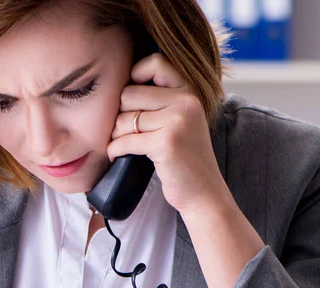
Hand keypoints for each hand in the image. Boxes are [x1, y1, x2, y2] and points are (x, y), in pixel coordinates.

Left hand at [108, 53, 227, 216]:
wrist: (204, 193)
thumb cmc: (186, 159)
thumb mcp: (183, 121)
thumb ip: (163, 101)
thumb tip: (121, 86)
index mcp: (190, 92)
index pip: (155, 62)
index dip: (134, 74)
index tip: (129, 98)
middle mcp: (186, 102)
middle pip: (129, 94)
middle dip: (119, 115)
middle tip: (122, 131)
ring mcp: (177, 122)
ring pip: (124, 119)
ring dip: (116, 135)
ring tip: (122, 144)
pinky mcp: (165, 143)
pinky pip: (125, 140)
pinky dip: (115, 149)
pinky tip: (116, 155)